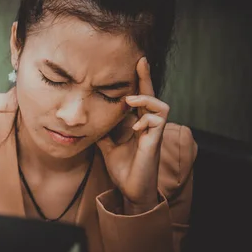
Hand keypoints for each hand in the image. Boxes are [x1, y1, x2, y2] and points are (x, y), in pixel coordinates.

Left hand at [96, 57, 169, 214]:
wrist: (131, 190)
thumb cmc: (123, 168)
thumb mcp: (107, 145)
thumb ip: (103, 130)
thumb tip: (89, 118)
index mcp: (137, 123)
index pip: (139, 98)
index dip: (137, 82)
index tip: (132, 64)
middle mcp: (148, 125)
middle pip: (151, 95)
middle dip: (146, 77)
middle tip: (141, 61)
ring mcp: (153, 134)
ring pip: (162, 106)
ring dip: (146, 99)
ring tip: (129, 101)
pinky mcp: (154, 144)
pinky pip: (158, 123)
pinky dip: (146, 120)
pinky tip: (135, 126)